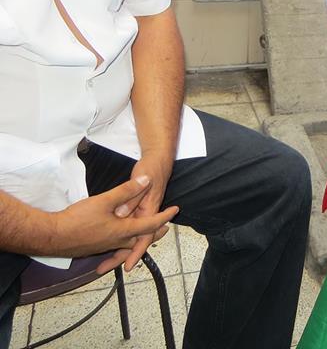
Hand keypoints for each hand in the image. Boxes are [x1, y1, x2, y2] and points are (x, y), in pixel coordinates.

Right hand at [49, 176, 177, 272]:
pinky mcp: (95, 247)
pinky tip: (119, 235)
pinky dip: (125, 240)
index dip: (164, 216)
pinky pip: (116, 244)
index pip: (150, 224)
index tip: (175, 210)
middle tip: (165, 227)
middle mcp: (117, 241)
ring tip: (145, 231)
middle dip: (155, 232)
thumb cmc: (77, 220)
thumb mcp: (104, 201)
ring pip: (128, 242)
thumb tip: (146, 180)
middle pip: (142, 237)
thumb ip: (126, 190)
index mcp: (123, 231)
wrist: (52, 237)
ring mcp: (105, 246)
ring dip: (140, 236)